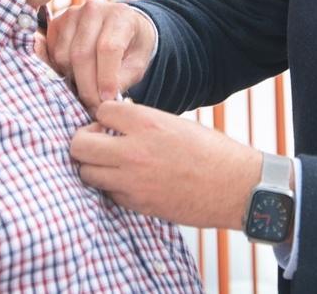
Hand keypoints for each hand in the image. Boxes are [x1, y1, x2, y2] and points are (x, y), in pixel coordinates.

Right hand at [45, 1, 156, 113]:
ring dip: (73, 79)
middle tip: (94, 106)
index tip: (107, 99)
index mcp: (121, 17)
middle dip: (87, 86)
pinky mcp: (57, 22)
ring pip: (64, 56)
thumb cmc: (132, 46)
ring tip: (87, 90)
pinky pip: (53, 53)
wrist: (121, 25)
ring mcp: (72, 14)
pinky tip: (76, 75)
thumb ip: (123, 80)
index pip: (108, 48)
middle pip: (82, 54)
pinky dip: (62, 70)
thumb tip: (104, 100)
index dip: (105, 77)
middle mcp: (94, 10)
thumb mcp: (138, 64)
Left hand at [70, 101, 261, 229]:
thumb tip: (117, 122)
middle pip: (79, 144)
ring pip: (85, 172)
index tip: (112, 122)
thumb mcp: (176, 124)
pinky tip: (127, 181)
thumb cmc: (212, 152)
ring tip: (111, 163)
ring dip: (93, 166)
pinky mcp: (137, 204)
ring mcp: (133, 181)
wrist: (237, 188)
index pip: (101, 111)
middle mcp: (134, 151)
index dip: (104, 116)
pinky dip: (111, 186)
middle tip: (100, 142)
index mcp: (147, 123)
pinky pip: (106, 193)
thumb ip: (143, 122)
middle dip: (85, 141)